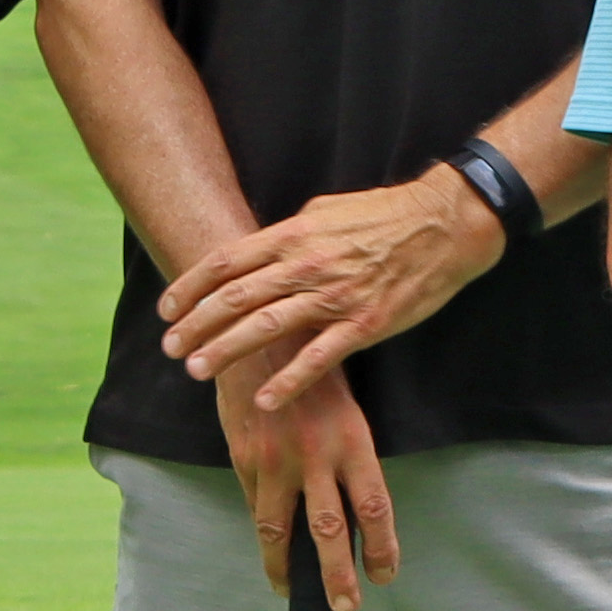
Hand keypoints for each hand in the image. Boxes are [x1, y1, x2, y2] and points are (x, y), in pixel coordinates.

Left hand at [158, 170, 500, 415]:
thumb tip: (256, 249)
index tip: (168, 309)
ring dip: (226, 350)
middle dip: (196, 324)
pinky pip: (318, 358)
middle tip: (171, 347)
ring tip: (197, 370)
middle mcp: (306, 265)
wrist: (443, 226)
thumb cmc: (383, 215)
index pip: (227, 262)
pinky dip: (288, 381)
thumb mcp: (325, 210)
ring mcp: (335, 297)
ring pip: (267, 327)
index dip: (191, 286)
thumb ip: (288, 234)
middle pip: (236, 297)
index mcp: (293, 234)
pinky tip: (265, 399)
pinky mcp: (363, 324)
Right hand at [225, 369, 396, 610]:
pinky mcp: (243, 459)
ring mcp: (275, 460)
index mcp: (352, 440)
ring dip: (288, 569)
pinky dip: (265, 533)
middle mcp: (315, 454)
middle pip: (331, 530)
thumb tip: (353, 517)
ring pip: (282, 530)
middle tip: (345, 607)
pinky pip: (256, 506)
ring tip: (293, 592)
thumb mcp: (345, 410)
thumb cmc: (312, 371)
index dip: (383, 549)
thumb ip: (347, 461)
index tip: (384, 576)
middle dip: (338, 577)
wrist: (257, 333)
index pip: (374, 508)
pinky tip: (272, 550)